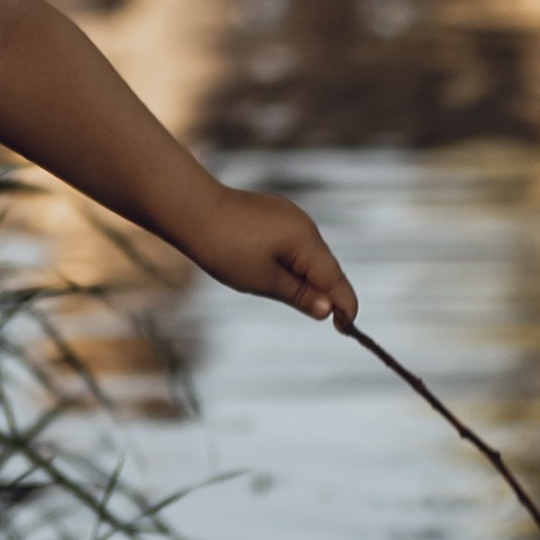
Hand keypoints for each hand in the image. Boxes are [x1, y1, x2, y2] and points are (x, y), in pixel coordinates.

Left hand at [187, 184, 355, 325]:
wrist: (192, 210)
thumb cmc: (225, 248)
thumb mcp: (263, 280)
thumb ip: (299, 295)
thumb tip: (328, 310)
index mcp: (305, 240)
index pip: (336, 279)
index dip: (345, 305)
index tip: (347, 329)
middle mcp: (304, 223)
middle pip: (326, 266)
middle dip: (328, 293)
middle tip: (332, 323)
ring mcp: (290, 215)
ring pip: (310, 254)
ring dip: (310, 278)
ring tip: (303, 301)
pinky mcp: (275, 213)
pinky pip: (295, 243)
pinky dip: (295, 263)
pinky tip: (281, 274)